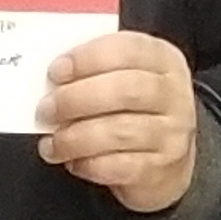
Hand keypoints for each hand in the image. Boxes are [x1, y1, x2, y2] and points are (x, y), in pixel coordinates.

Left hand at [37, 30, 197, 211]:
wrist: (166, 160)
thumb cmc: (134, 110)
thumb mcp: (122, 78)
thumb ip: (94, 71)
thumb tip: (51, 81)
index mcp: (163, 59)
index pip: (127, 50)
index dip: (87, 59)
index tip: (56, 71)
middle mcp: (174, 95)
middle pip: (124, 90)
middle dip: (76, 99)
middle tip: (46, 109)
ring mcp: (172, 134)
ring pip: (120, 131)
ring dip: (76, 137)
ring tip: (54, 142)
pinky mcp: (162, 169)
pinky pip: (120, 166)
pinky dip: (89, 164)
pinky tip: (73, 161)